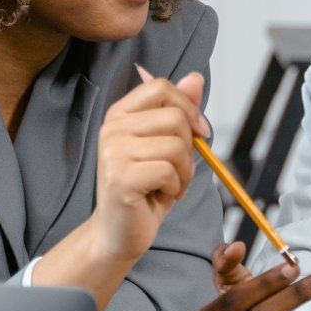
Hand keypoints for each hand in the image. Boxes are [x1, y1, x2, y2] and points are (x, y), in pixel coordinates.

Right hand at [86, 69, 211, 266]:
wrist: (119, 232)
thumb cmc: (145, 189)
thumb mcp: (167, 145)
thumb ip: (179, 110)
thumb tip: (196, 78)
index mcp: (120, 114)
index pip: (161, 86)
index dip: (188, 107)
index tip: (198, 132)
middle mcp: (111, 128)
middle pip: (175, 118)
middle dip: (189, 149)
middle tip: (177, 172)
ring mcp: (112, 152)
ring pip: (176, 146)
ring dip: (184, 172)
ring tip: (168, 185)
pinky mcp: (120, 178)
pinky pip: (168, 171)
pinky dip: (175, 187)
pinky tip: (160, 196)